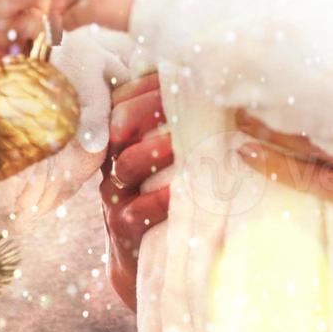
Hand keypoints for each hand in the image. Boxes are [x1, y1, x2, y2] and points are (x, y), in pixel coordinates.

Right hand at [100, 72, 172, 310]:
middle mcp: (112, 163)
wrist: (146, 256)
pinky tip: (181, 188)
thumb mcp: (170, 157)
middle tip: (177, 100)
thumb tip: (221, 88)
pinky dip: (159, 198)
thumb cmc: (166, 193)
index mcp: (121, 140)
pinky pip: (135, 210)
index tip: (175, 75)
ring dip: (155, 151)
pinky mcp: (123, 229)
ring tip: (181, 143)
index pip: (122, 100)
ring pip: (125, 165)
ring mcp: (115, 196)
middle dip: (147, 109)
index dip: (145, 87)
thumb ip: (183, 125)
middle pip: (118, 126)